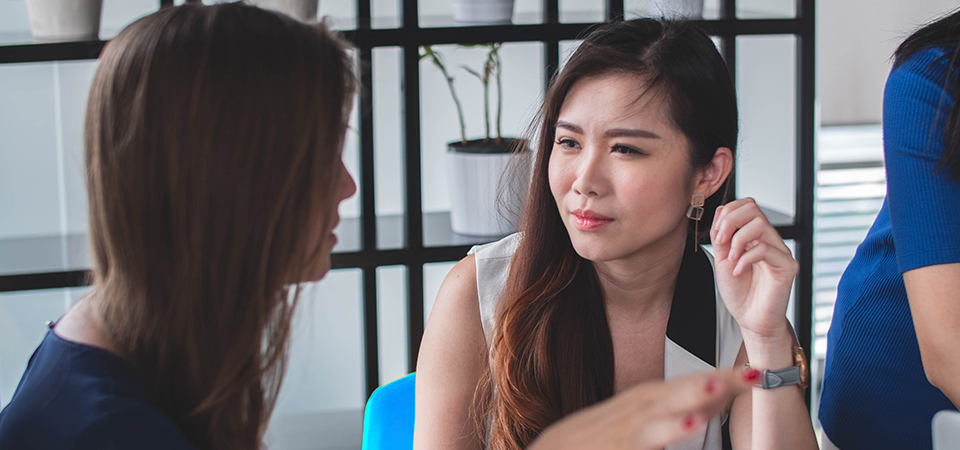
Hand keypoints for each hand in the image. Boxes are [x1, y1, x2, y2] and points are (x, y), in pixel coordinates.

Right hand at [528, 370, 751, 449]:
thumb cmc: (596, 438)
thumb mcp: (636, 421)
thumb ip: (674, 411)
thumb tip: (715, 399)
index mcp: (645, 401)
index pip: (688, 384)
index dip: (723, 378)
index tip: (759, 373)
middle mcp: (634, 411)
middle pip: (678, 392)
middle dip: (715, 382)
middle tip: (752, 374)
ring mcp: (622, 430)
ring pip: (658, 414)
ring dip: (685, 401)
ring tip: (715, 390)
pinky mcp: (612, 448)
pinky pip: (640, 442)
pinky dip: (661, 433)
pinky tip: (680, 430)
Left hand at [709, 198, 797, 341]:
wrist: (751, 320)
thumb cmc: (740, 292)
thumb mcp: (722, 260)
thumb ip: (722, 236)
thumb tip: (721, 212)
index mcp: (755, 236)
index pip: (746, 205)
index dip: (728, 213)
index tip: (717, 235)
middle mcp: (770, 240)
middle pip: (753, 208)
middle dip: (730, 221)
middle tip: (721, 242)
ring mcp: (780, 252)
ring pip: (760, 225)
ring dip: (738, 240)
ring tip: (731, 259)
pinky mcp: (787, 266)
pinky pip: (766, 249)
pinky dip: (745, 258)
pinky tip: (738, 271)